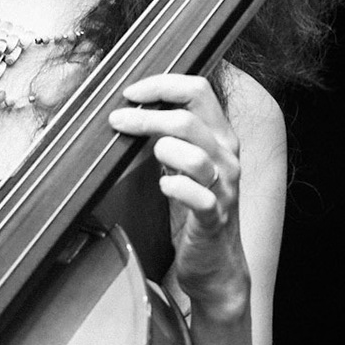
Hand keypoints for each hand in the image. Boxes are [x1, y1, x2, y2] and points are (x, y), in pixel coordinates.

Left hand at [107, 73, 249, 321]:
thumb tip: (133, 105)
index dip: (162, 84)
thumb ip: (171, 132)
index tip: (131, 93)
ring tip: (148, 157)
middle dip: (146, 117)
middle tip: (116, 121)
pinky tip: (163, 187)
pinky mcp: (215, 217)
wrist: (216, 260)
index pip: (199, 90)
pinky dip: (176, 188)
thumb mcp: (186, 160)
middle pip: (188, 119)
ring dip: (162, 150)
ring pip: (194, 156)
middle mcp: (227, 157)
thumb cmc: (195, 204)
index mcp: (220, 135)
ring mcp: (225, 188)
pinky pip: (199, 197)